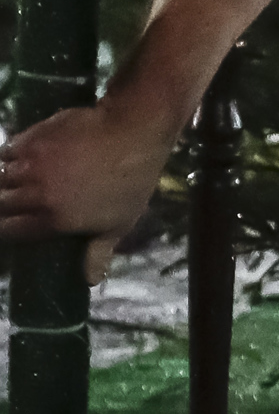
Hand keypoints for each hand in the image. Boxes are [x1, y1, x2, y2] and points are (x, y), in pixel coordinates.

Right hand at [0, 102, 176, 282]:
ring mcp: (31, 164)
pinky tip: (14, 160)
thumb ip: (98, 252)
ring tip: (8, 184)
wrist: (132, 133)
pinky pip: (8, 150)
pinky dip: (8, 156)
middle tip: (9, 206)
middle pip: (1, 204)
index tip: (7, 229)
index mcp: (53, 219)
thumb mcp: (119, 224)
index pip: (10, 231)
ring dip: (2, 181)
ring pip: (0, 176)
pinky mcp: (33, 138)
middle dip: (2, 206)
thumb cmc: (130, 183)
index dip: (5, 232)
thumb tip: (90, 280)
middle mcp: (35, 194)